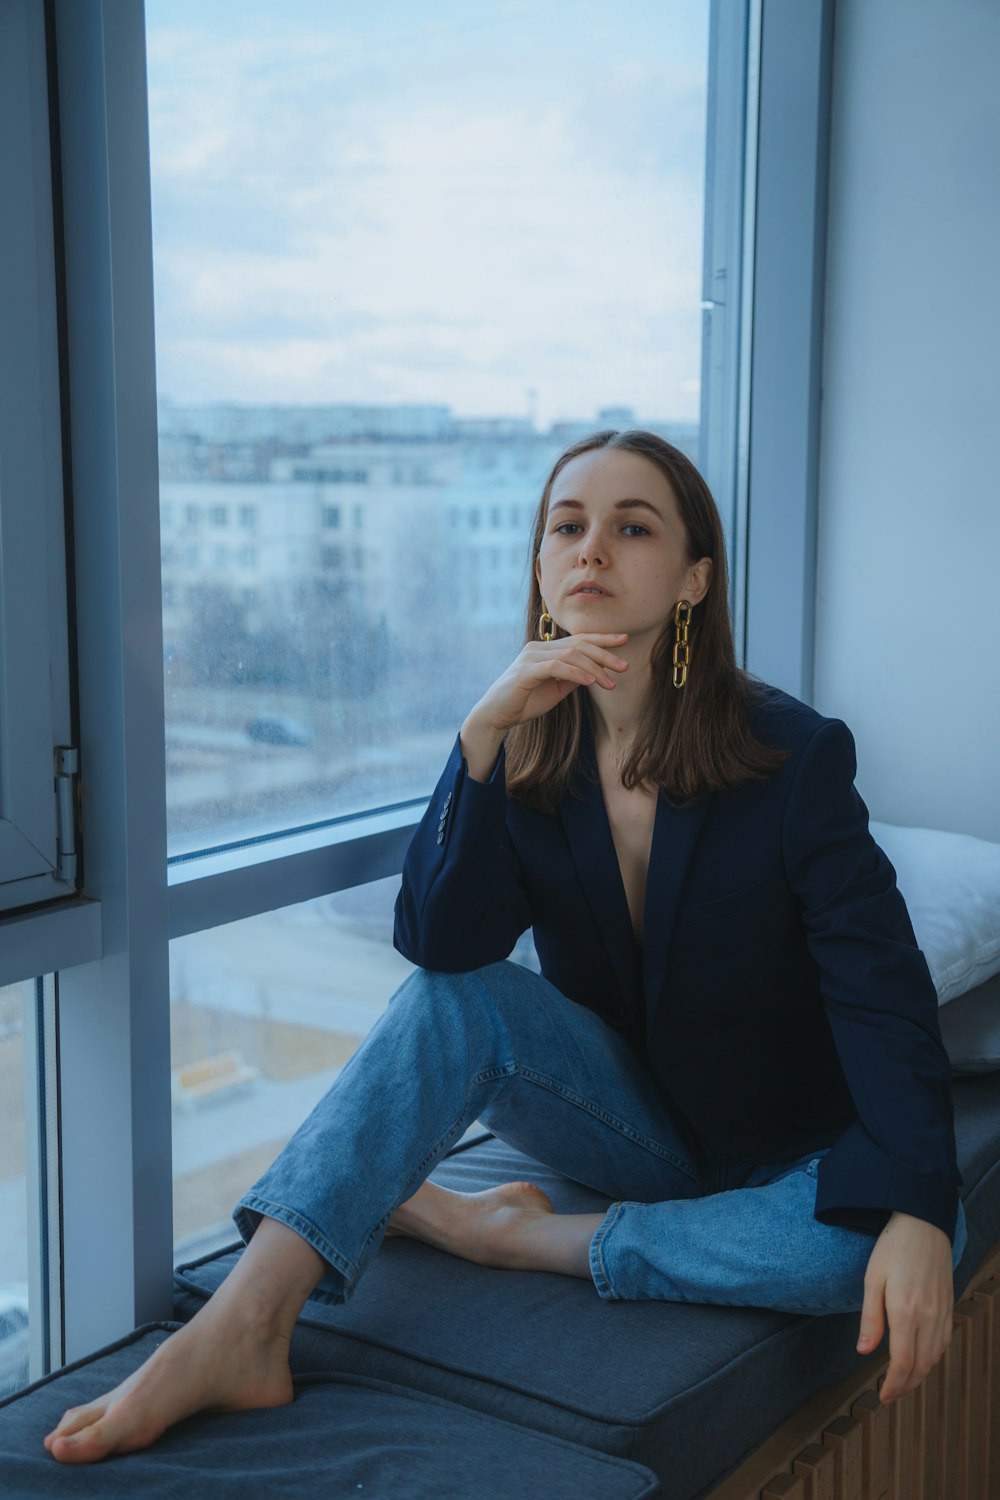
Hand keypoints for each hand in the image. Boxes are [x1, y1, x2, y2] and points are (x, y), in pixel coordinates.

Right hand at [460, 633, 628, 779]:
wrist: (496, 716)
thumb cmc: (525, 702)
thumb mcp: (556, 689)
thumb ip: (573, 677)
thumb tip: (596, 672)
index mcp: (546, 650)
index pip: (578, 640)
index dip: (602, 639)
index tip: (624, 640)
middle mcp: (538, 648)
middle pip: (578, 645)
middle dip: (604, 654)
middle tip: (624, 666)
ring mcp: (531, 657)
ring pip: (570, 655)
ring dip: (594, 669)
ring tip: (610, 683)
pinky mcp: (525, 671)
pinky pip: (556, 667)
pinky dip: (575, 673)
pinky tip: (590, 682)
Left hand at [857, 1211, 953, 1403]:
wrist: (923, 1224)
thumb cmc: (893, 1248)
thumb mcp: (872, 1280)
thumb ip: (870, 1318)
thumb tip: (863, 1351)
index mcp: (906, 1311)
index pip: (903, 1362)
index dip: (893, 1384)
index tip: (883, 1396)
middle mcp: (929, 1317)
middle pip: (921, 1365)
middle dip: (906, 1385)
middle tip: (891, 1394)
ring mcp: (942, 1312)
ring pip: (935, 1357)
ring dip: (921, 1374)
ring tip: (903, 1380)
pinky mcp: (949, 1306)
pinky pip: (944, 1341)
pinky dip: (933, 1357)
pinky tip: (922, 1358)